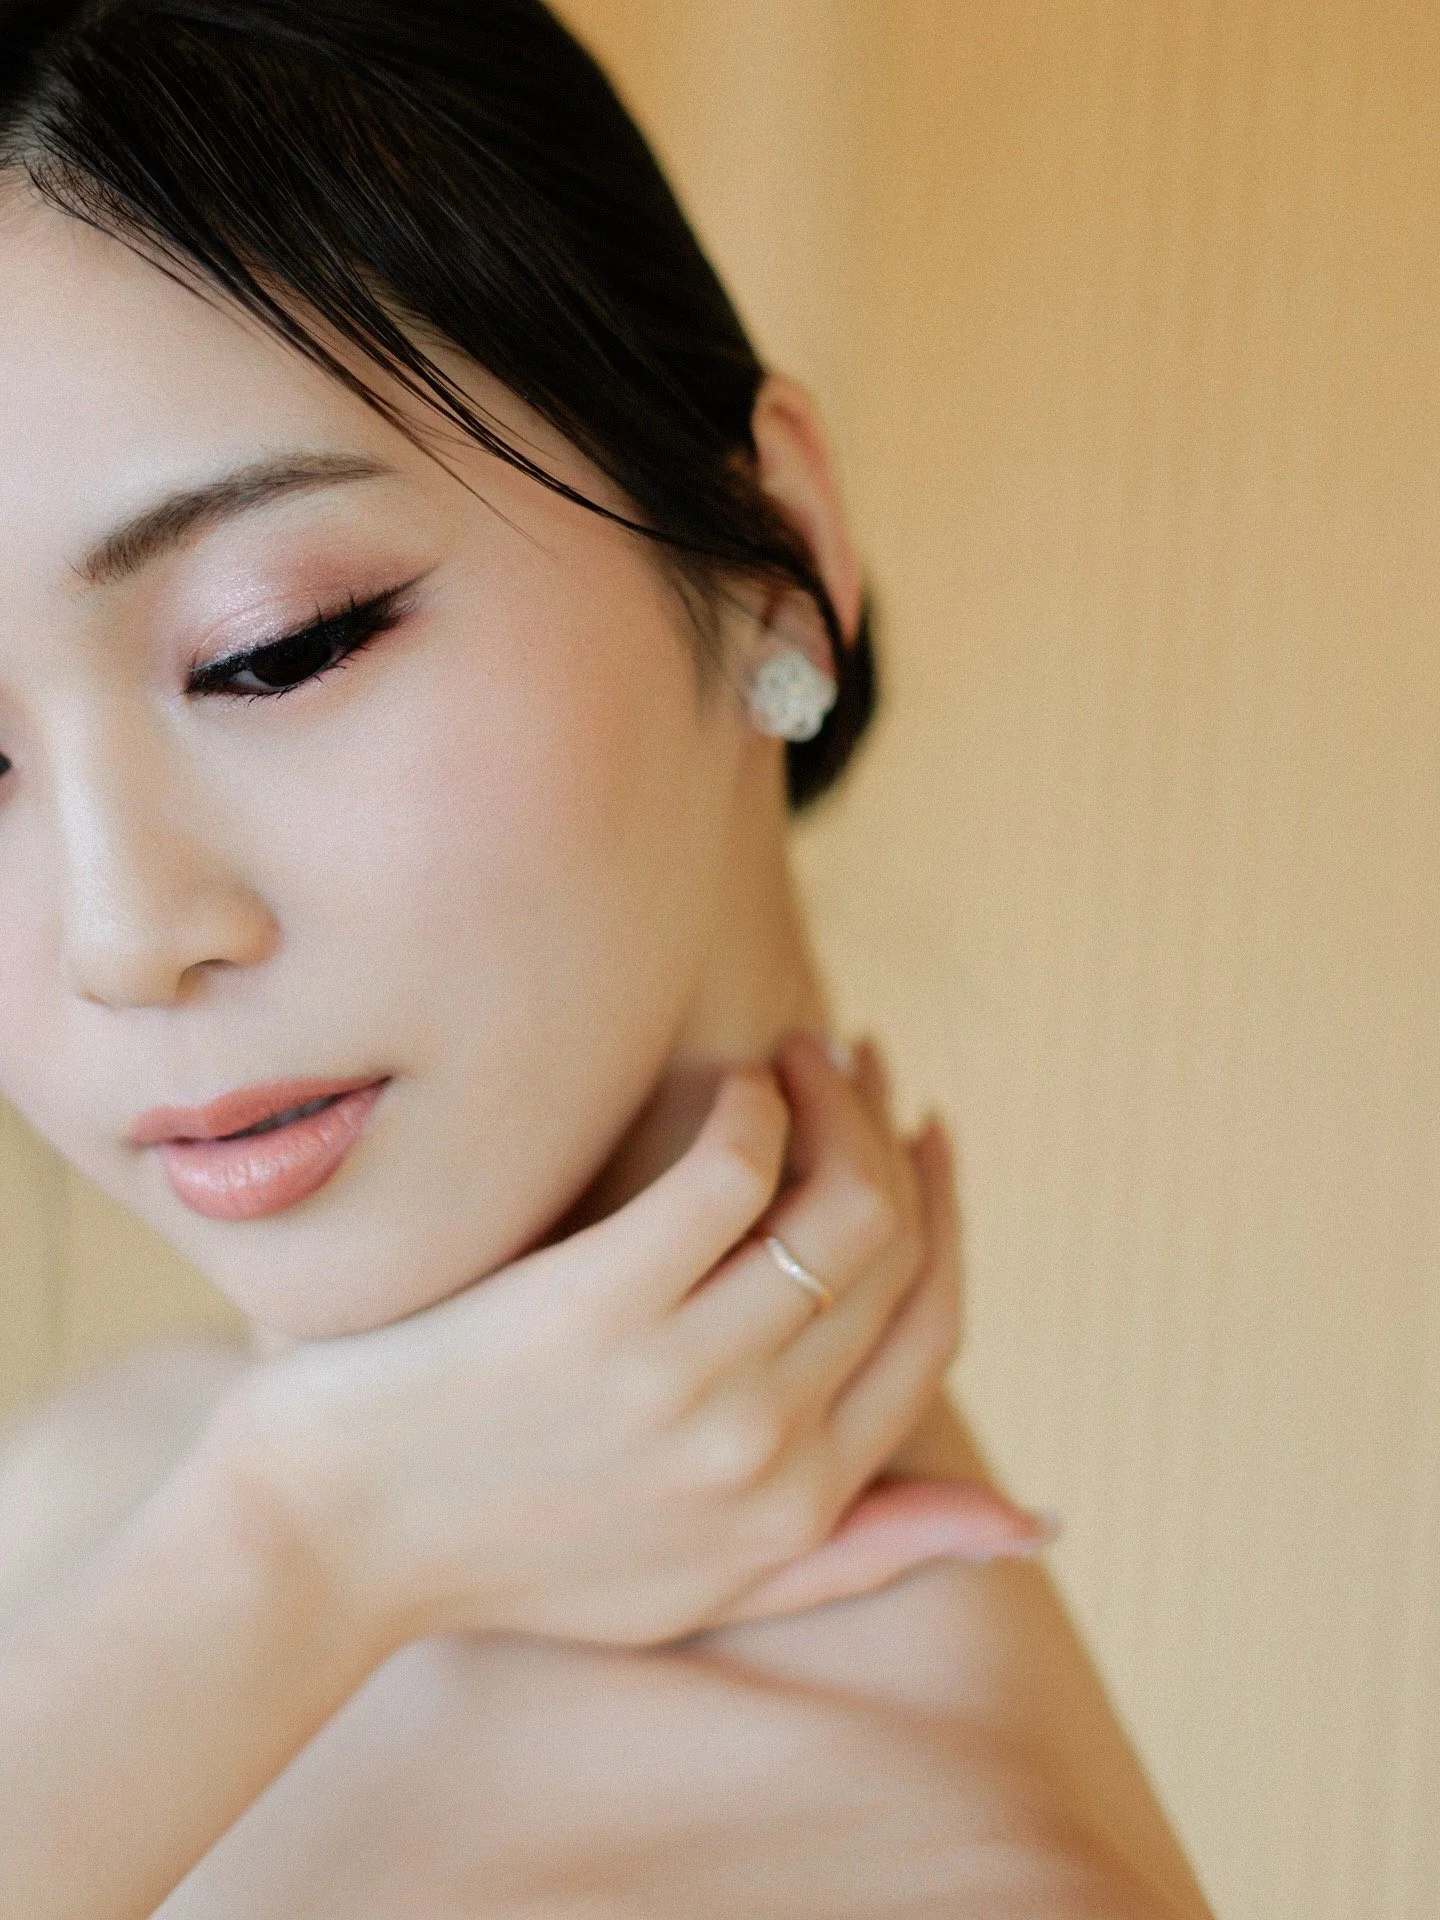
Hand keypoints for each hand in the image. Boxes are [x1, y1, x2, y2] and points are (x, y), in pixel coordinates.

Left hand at [216, 1034, 1047, 1654]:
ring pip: (839, 1203)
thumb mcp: (709, 1589)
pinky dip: (751, 1106)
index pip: (934, 1328)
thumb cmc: (510, 1557)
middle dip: (894, 1133)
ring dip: (838, 1101)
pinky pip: (727, 1170)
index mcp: (799, 1504)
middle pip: (896, 1248)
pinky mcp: (593, 1307)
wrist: (326, 1546)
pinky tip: (730, 1084)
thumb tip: (1040, 1522)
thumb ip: (865, 1549)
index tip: (925, 1138)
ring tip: (801, 1057)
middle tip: (859, 1067)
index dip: (947, 1215)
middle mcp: (762, 1445)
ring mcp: (681, 1378)